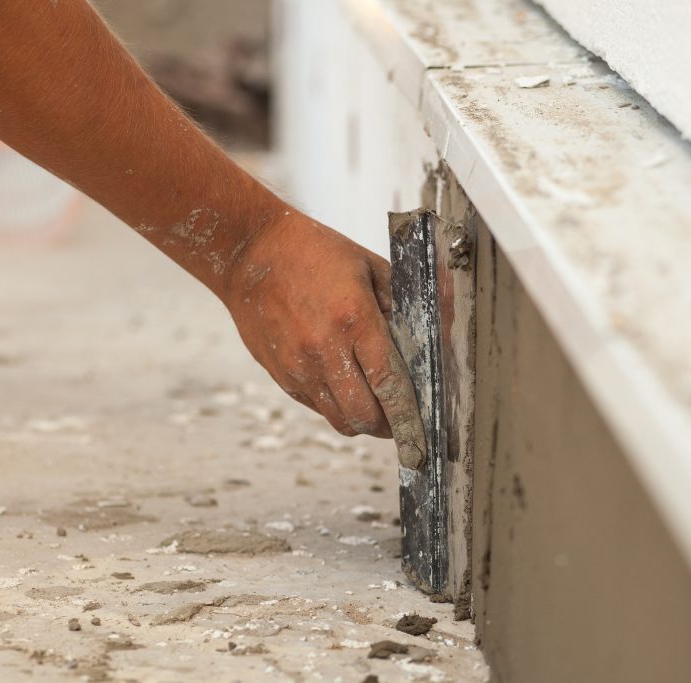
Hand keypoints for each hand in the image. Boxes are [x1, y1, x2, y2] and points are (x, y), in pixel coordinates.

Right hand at [223, 210, 425, 468]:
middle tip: (400, 419)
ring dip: (361, 421)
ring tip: (375, 407)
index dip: (408, 413)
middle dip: (387, 425)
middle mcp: (324, 349)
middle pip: (364, 415)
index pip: (388, 383)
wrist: (249, 253)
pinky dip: (335, 406)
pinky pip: (316, 407)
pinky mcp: (281, 374)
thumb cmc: (314, 253)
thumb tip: (441, 327)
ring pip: (339, 420)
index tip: (422, 429)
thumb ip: (403, 301)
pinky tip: (344, 386)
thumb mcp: (368, 266)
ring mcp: (298, 366)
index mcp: (354, 319)